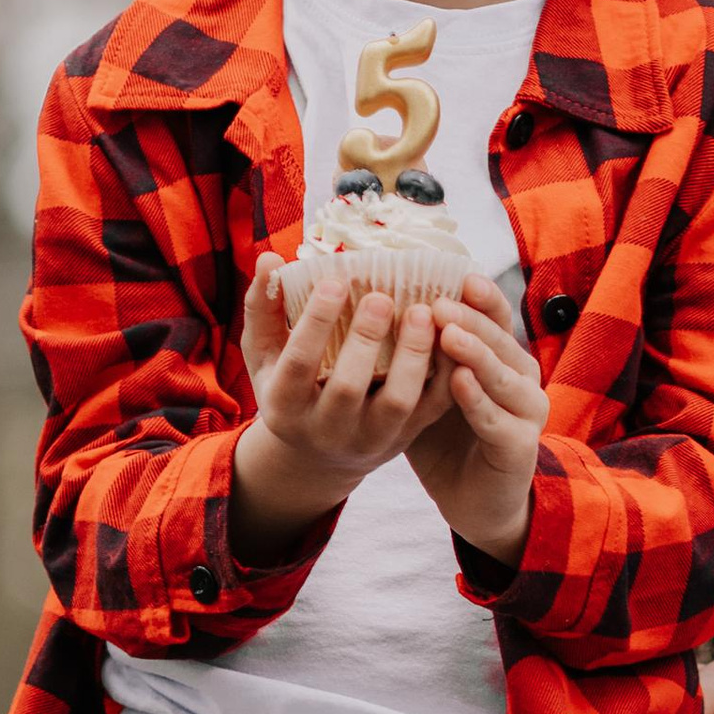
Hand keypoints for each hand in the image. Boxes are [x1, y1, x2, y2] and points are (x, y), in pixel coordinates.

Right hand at [230, 254, 455, 561]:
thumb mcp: (264, 355)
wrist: (319, 456)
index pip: (299, 364)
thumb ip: (263, 307)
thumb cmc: (290, 388)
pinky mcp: (406, 437)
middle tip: (382, 296)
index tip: (334, 281)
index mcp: (285, 406)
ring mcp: (370, 438)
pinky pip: (433, 407)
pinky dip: (446, 372)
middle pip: (348, 388)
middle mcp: (326, 429)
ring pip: (398, 402)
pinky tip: (450, 333)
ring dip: (413, 355)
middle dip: (366, 339)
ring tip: (422, 312)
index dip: (316, 323)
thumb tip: (268, 257)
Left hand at [405, 278, 549, 566]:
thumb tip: (370, 306)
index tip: (456, 273)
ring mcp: (526, 410)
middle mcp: (520, 376)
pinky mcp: (520, 445)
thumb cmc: (445, 438)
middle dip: (470, 317)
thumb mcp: (425, 387)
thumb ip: (413, 352)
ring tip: (446, 332)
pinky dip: (478, 400)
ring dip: (475, 351)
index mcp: (498, 356)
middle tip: (439, 301)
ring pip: (503, 374)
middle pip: (499, 338)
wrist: (473, 499)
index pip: (493, 317)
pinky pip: (497, 418)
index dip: (480, 296)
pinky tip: (458, 382)